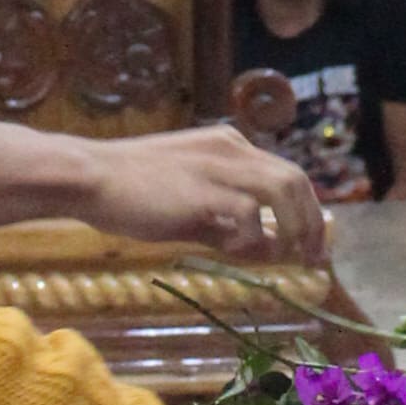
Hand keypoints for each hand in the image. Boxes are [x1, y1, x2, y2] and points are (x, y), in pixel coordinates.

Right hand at [85, 127, 327, 266]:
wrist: (91, 177)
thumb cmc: (132, 192)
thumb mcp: (189, 205)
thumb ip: (227, 223)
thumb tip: (267, 249)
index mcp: (229, 146)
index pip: (285, 173)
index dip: (307, 209)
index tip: (311, 242)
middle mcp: (231, 150)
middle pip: (295, 179)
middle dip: (312, 221)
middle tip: (314, 258)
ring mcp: (218, 168)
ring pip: (283, 189)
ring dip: (295, 227)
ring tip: (289, 257)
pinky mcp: (204, 192)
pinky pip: (249, 215)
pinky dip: (254, 239)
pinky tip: (238, 252)